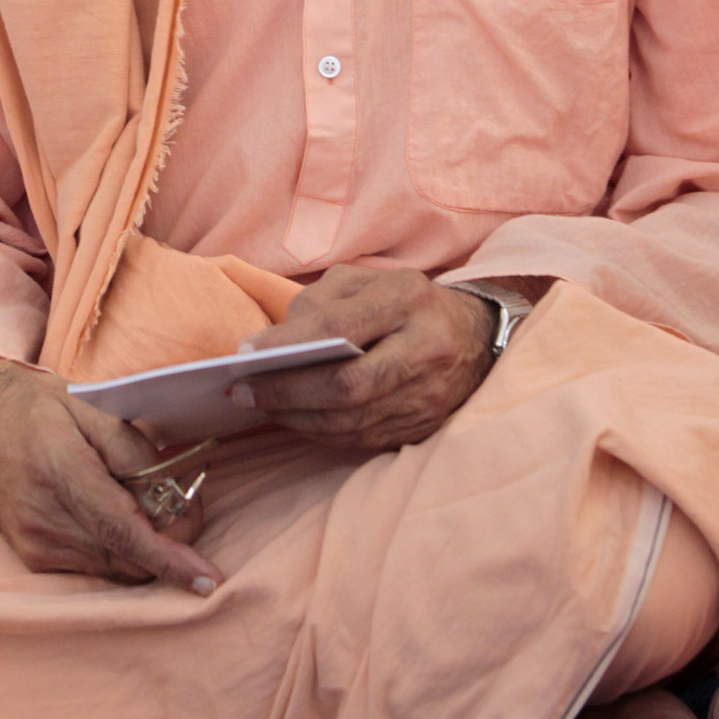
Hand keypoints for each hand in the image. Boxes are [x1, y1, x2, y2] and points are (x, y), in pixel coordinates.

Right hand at [0, 355, 222, 594]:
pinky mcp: (30, 555)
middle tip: (186, 501)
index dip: (170, 559)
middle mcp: (42, 517)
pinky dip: (117, 548)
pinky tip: (115, 511)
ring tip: (146, 499)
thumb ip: (134, 451)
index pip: (123, 531)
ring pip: (114, 568)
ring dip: (144, 546)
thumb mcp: (91, 405)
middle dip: (169, 543)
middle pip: (127, 557)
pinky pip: (93, 567)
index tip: (208, 580)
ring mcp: (32, 543)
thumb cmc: (35, 404)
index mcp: (59, 470)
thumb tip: (171, 499)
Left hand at [232, 265, 497, 451]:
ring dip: (296, 416)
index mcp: (408, 300)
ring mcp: (426, 396)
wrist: (475, 337)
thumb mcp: (368, 280)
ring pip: (350, 420)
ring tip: (259, 403)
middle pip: (346, 385)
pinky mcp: (420, 428)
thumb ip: (320, 300)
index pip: (341, 326)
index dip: (290, 344)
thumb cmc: (406, 301)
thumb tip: (271, 342)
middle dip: (287, 391)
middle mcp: (424, 351)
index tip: (246, 352)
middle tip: (242, 389)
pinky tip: (293, 416)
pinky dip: (319, 430)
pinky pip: (360, 438)